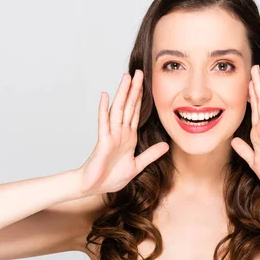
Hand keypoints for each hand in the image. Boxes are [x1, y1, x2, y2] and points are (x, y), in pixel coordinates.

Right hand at [77, 70, 168, 195]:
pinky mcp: (103, 142)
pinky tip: (105, 96)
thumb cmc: (111, 177)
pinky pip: (104, 123)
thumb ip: (150, 155)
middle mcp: (120, 133)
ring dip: (122, 93)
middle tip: (139, 72)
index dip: (141, 98)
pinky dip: (104, 109)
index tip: (147, 83)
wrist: (93, 187)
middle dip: (134, 89)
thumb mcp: (137, 165)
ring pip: (118, 110)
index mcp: (129, 137)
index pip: (136, 113)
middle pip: (128, 106)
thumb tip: (166, 145)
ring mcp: (111, 135)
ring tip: (126, 77)